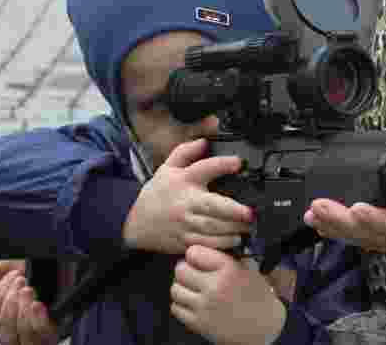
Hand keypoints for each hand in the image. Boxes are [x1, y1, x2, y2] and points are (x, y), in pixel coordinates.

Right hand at [0, 260, 58, 344]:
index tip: (13, 275)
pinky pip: (43, 335)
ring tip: (29, 289)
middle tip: (21, 280)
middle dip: (10, 304)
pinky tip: (37, 305)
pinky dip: (38, 320)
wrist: (49, 258)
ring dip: (23, 311)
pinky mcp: (53, 329)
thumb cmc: (21, 266)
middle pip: (4, 334)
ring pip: (22, 337)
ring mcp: (34, 332)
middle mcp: (15, 328)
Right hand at [124, 138, 254, 254]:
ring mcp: (186, 224)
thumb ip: (185, 151)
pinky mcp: (185, 241)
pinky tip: (235, 240)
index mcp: (184, 181)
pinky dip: (221, 244)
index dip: (222, 164)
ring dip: (232, 228)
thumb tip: (204, 141)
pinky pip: (206, 244)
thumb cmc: (156, 195)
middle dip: (233, 210)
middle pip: (212, 206)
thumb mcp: (167, 168)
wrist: (135, 223)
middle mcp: (186, 202)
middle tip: (251, 211)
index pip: (204, 169)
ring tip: (248, 226)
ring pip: (212, 228)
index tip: (239, 163)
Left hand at [171, 245, 286, 344]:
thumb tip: (198, 249)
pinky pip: (176, 308)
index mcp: (228, 269)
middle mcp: (215, 286)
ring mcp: (205, 306)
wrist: (264, 326)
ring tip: (194, 290)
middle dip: (186, 271)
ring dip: (182, 288)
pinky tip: (194, 304)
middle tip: (194, 275)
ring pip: (175, 289)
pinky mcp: (199, 323)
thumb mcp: (247, 269)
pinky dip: (182, 305)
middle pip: (180, 270)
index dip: (195, 255)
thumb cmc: (255, 295)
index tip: (199, 260)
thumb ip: (223, 258)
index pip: (193, 252)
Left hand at [303, 199, 385, 251]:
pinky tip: (330, 226)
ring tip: (316, 216)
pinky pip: (377, 240)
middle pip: (383, 235)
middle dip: (347, 225)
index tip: (359, 210)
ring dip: (342, 230)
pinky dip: (352, 234)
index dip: (383, 220)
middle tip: (319, 209)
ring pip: (376, 241)